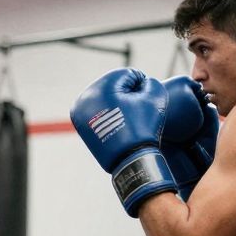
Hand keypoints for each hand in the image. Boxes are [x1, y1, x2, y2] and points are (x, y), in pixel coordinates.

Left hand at [69, 69, 208, 214]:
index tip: (145, 102)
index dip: (142, 86)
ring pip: (105, 97)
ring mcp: (80, 111)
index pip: (127, 75)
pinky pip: (98, 110)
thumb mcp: (155, 97)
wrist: (130, 160)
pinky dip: (109, 112)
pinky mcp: (80, 123)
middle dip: (127, 94)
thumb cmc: (143, 127)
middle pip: (113, 85)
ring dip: (118, 103)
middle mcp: (84, 97)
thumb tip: (141, 82)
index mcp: (100, 87)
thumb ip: (150, 82)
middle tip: (137, 112)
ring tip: (128, 118)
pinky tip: (120, 122)